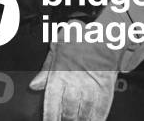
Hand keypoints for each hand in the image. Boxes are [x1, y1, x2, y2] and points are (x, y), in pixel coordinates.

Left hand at [30, 0, 143, 120]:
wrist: (109, 32)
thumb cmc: (82, 36)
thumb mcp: (58, 44)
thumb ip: (46, 67)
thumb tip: (34, 85)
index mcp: (61, 72)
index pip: (52, 102)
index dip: (50, 116)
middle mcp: (76, 82)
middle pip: (68, 111)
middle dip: (64, 120)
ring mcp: (92, 87)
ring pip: (83, 114)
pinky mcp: (106, 89)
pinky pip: (100, 111)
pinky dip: (96, 119)